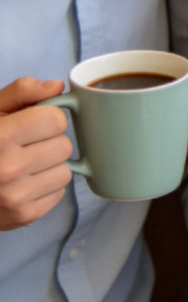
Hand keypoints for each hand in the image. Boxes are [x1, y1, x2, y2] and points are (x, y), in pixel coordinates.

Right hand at [0, 77, 72, 229]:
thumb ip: (23, 91)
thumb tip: (57, 86)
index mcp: (0, 137)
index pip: (56, 119)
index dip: (47, 118)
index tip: (32, 123)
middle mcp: (8, 169)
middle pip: (65, 145)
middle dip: (49, 142)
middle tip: (26, 146)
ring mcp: (16, 196)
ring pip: (66, 170)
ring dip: (51, 166)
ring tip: (25, 165)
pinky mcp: (24, 215)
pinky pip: (60, 192)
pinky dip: (46, 187)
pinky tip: (24, 183)